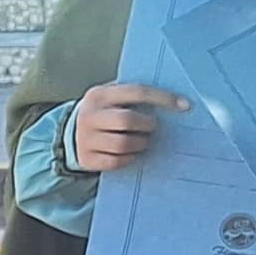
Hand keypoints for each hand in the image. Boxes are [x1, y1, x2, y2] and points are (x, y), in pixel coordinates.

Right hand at [64, 82, 185, 172]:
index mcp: (99, 95)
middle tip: (153, 127)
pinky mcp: (87, 158)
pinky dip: (130, 158)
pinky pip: (115, 162)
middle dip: (147, 125)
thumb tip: (175, 100)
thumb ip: (134, 96)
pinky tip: (133, 153)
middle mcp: (89, 116)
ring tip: (144, 141)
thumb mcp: (112, 98)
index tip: (185, 106)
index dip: (163, 98)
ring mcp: (85, 139)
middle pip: (127, 120)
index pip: (136, 92)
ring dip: (141, 144)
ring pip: (122, 144)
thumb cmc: (105, 114)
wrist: (71, 134)